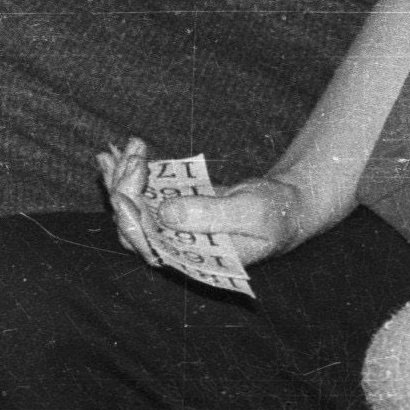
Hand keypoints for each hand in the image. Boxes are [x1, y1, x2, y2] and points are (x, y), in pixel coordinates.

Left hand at [97, 138, 307, 266]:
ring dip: (122, 177)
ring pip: (132, 208)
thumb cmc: (276, 214)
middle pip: (132, 226)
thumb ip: (211, 215)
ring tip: (123, 149)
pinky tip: (121, 151)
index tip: (124, 192)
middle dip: (124, 190)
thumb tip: (166, 214)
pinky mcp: (174, 208)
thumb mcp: (251, 212)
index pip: (149, 247)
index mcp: (197, 260)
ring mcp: (173, 227)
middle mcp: (179, 248)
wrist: (287, 205)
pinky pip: (143, 192)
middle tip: (134, 158)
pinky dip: (130, 171)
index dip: (132, 221)